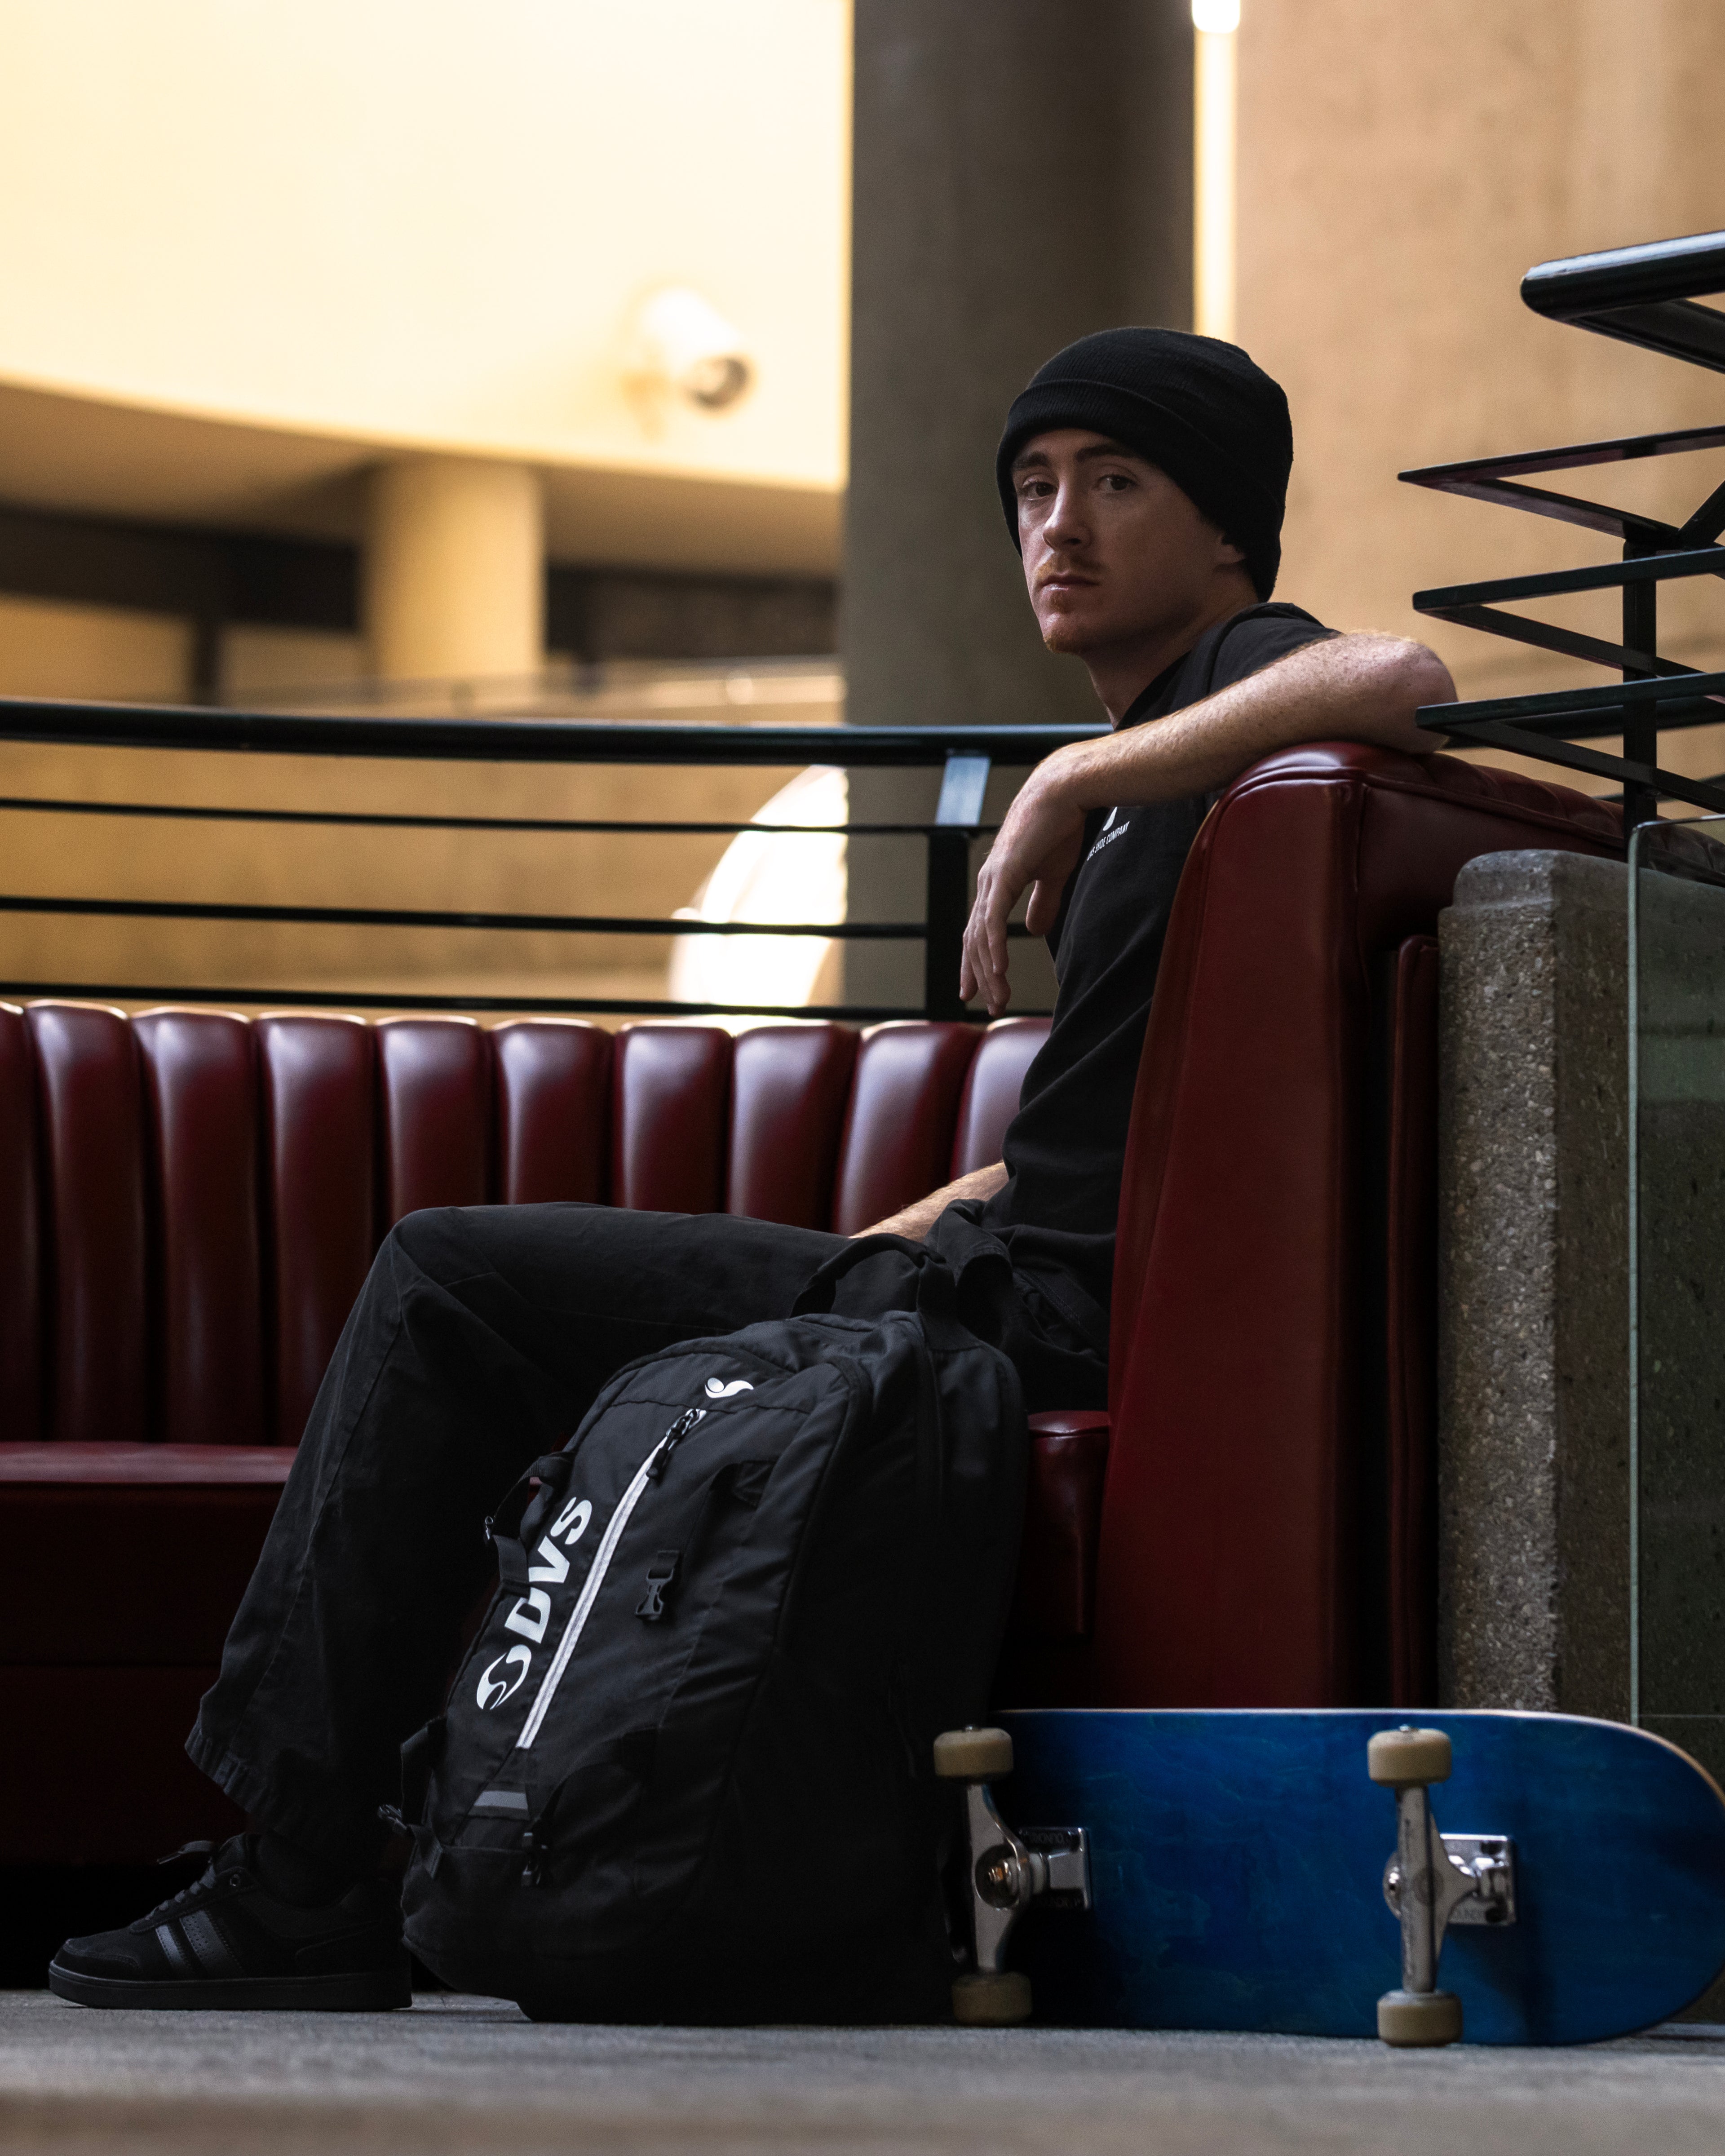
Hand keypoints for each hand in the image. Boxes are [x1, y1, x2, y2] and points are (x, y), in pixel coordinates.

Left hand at [959, 752, 1088, 1016]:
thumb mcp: (1052, 875)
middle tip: (989, 1005)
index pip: (980, 932)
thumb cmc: (1058, 827)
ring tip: (998, 998)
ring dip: (989, 971)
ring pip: (982, 937)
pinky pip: (994, 920)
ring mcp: (992, 880)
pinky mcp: (1004, 875)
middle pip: (975, 941)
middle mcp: (988, 884)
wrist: (1063, 792)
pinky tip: (998, 970)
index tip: (979, 990)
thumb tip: (1033, 930)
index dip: (978, 962)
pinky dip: (993, 947)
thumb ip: (1043, 903)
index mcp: (997, 884)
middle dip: (980, 976)